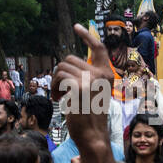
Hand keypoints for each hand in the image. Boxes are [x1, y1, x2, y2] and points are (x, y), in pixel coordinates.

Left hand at [53, 24, 116, 150]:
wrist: (93, 135)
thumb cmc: (90, 116)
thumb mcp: (93, 92)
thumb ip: (86, 77)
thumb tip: (67, 65)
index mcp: (107, 74)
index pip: (98, 48)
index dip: (86, 36)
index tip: (76, 27)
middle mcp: (101, 74)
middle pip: (69, 60)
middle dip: (60, 74)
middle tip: (60, 92)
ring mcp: (91, 80)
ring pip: (62, 68)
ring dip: (56, 83)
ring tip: (59, 97)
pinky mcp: (79, 87)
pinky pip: (60, 78)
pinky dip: (55, 89)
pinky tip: (58, 100)